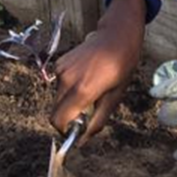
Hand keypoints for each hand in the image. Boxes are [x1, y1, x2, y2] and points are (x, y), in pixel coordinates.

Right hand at [52, 0, 145, 141]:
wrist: (116, 35)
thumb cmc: (121, 66)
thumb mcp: (114, 97)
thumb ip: (97, 121)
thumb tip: (83, 140)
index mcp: (82, 90)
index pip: (58, 120)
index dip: (65, 130)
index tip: (76, 129)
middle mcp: (67, 79)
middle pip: (56, 111)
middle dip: (67, 117)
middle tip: (87, 110)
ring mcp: (61, 69)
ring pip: (57, 98)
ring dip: (68, 102)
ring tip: (89, 90)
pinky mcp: (60, 62)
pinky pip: (59, 84)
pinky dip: (68, 88)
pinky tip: (85, 77)